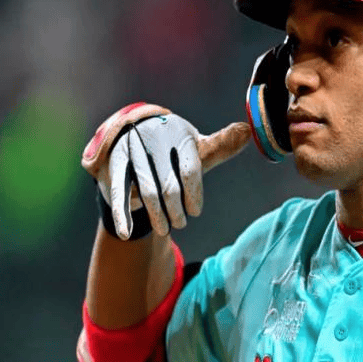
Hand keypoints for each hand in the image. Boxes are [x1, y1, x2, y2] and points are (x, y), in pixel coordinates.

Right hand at [84, 106, 250, 238]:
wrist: (133, 129)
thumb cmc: (173, 144)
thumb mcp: (195, 143)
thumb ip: (221, 144)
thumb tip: (248, 132)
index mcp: (179, 134)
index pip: (190, 169)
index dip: (194, 194)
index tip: (195, 211)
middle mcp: (155, 140)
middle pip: (168, 184)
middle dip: (176, 209)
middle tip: (181, 224)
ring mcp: (133, 152)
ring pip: (147, 191)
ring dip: (156, 215)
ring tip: (165, 230)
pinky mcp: (114, 163)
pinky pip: (119, 192)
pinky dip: (122, 213)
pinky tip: (127, 233)